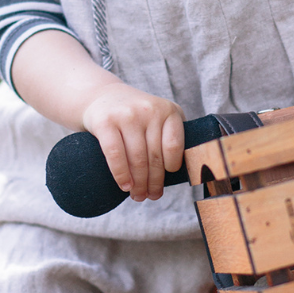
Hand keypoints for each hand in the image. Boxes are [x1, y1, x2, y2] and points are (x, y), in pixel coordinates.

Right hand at [81, 82, 184, 200]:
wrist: (104, 96)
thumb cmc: (138, 116)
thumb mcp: (160, 116)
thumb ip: (172, 136)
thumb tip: (189, 170)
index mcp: (168, 110)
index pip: (174, 146)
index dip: (172, 166)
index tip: (168, 176)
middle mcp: (150, 110)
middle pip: (155, 156)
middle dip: (154, 182)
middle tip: (151, 196)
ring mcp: (127, 115)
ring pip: (136, 158)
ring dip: (138, 183)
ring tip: (138, 195)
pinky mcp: (106, 122)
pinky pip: (115, 154)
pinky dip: (121, 174)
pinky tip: (124, 186)